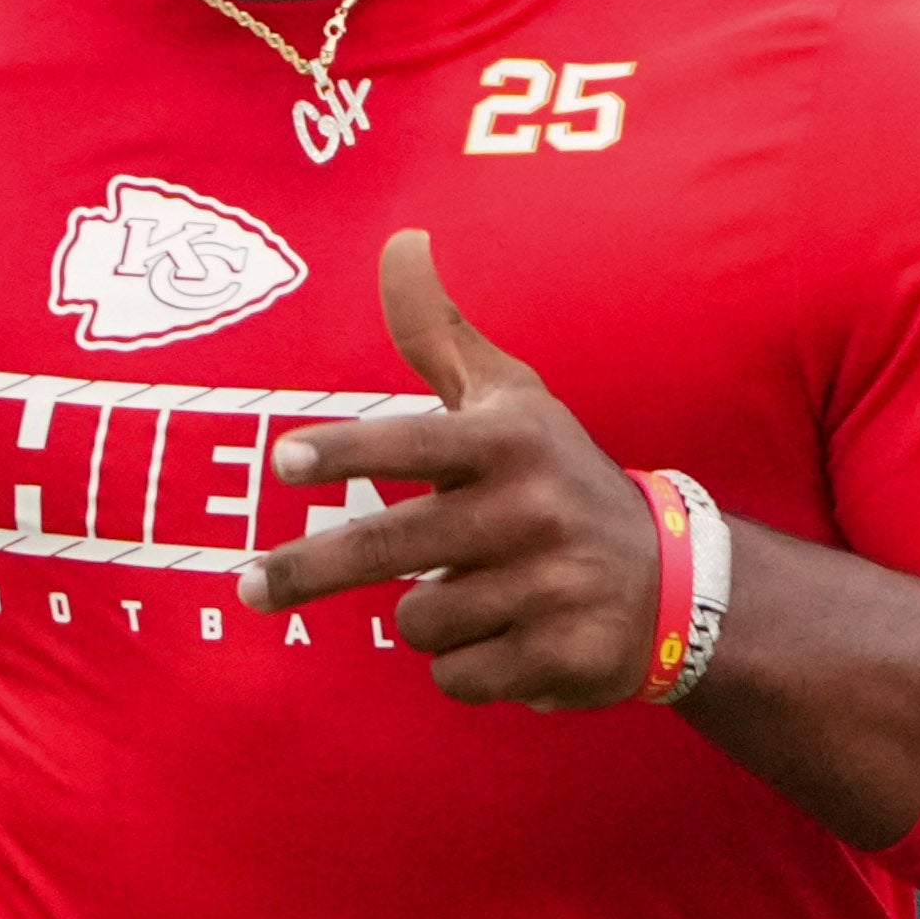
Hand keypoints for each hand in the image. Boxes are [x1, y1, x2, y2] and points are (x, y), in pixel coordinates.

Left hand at [244, 235, 668, 706]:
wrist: (670, 578)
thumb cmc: (558, 476)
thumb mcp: (511, 400)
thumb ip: (439, 334)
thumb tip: (400, 241)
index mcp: (510, 441)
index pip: (413, 443)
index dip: (348, 452)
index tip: (287, 461)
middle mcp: (532, 510)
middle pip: (391, 547)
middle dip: (310, 570)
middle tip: (249, 587)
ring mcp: (550, 587)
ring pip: (421, 620)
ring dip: (430, 617)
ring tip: (479, 594)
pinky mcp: (562, 656)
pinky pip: (458, 677)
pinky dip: (467, 666)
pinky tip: (507, 639)